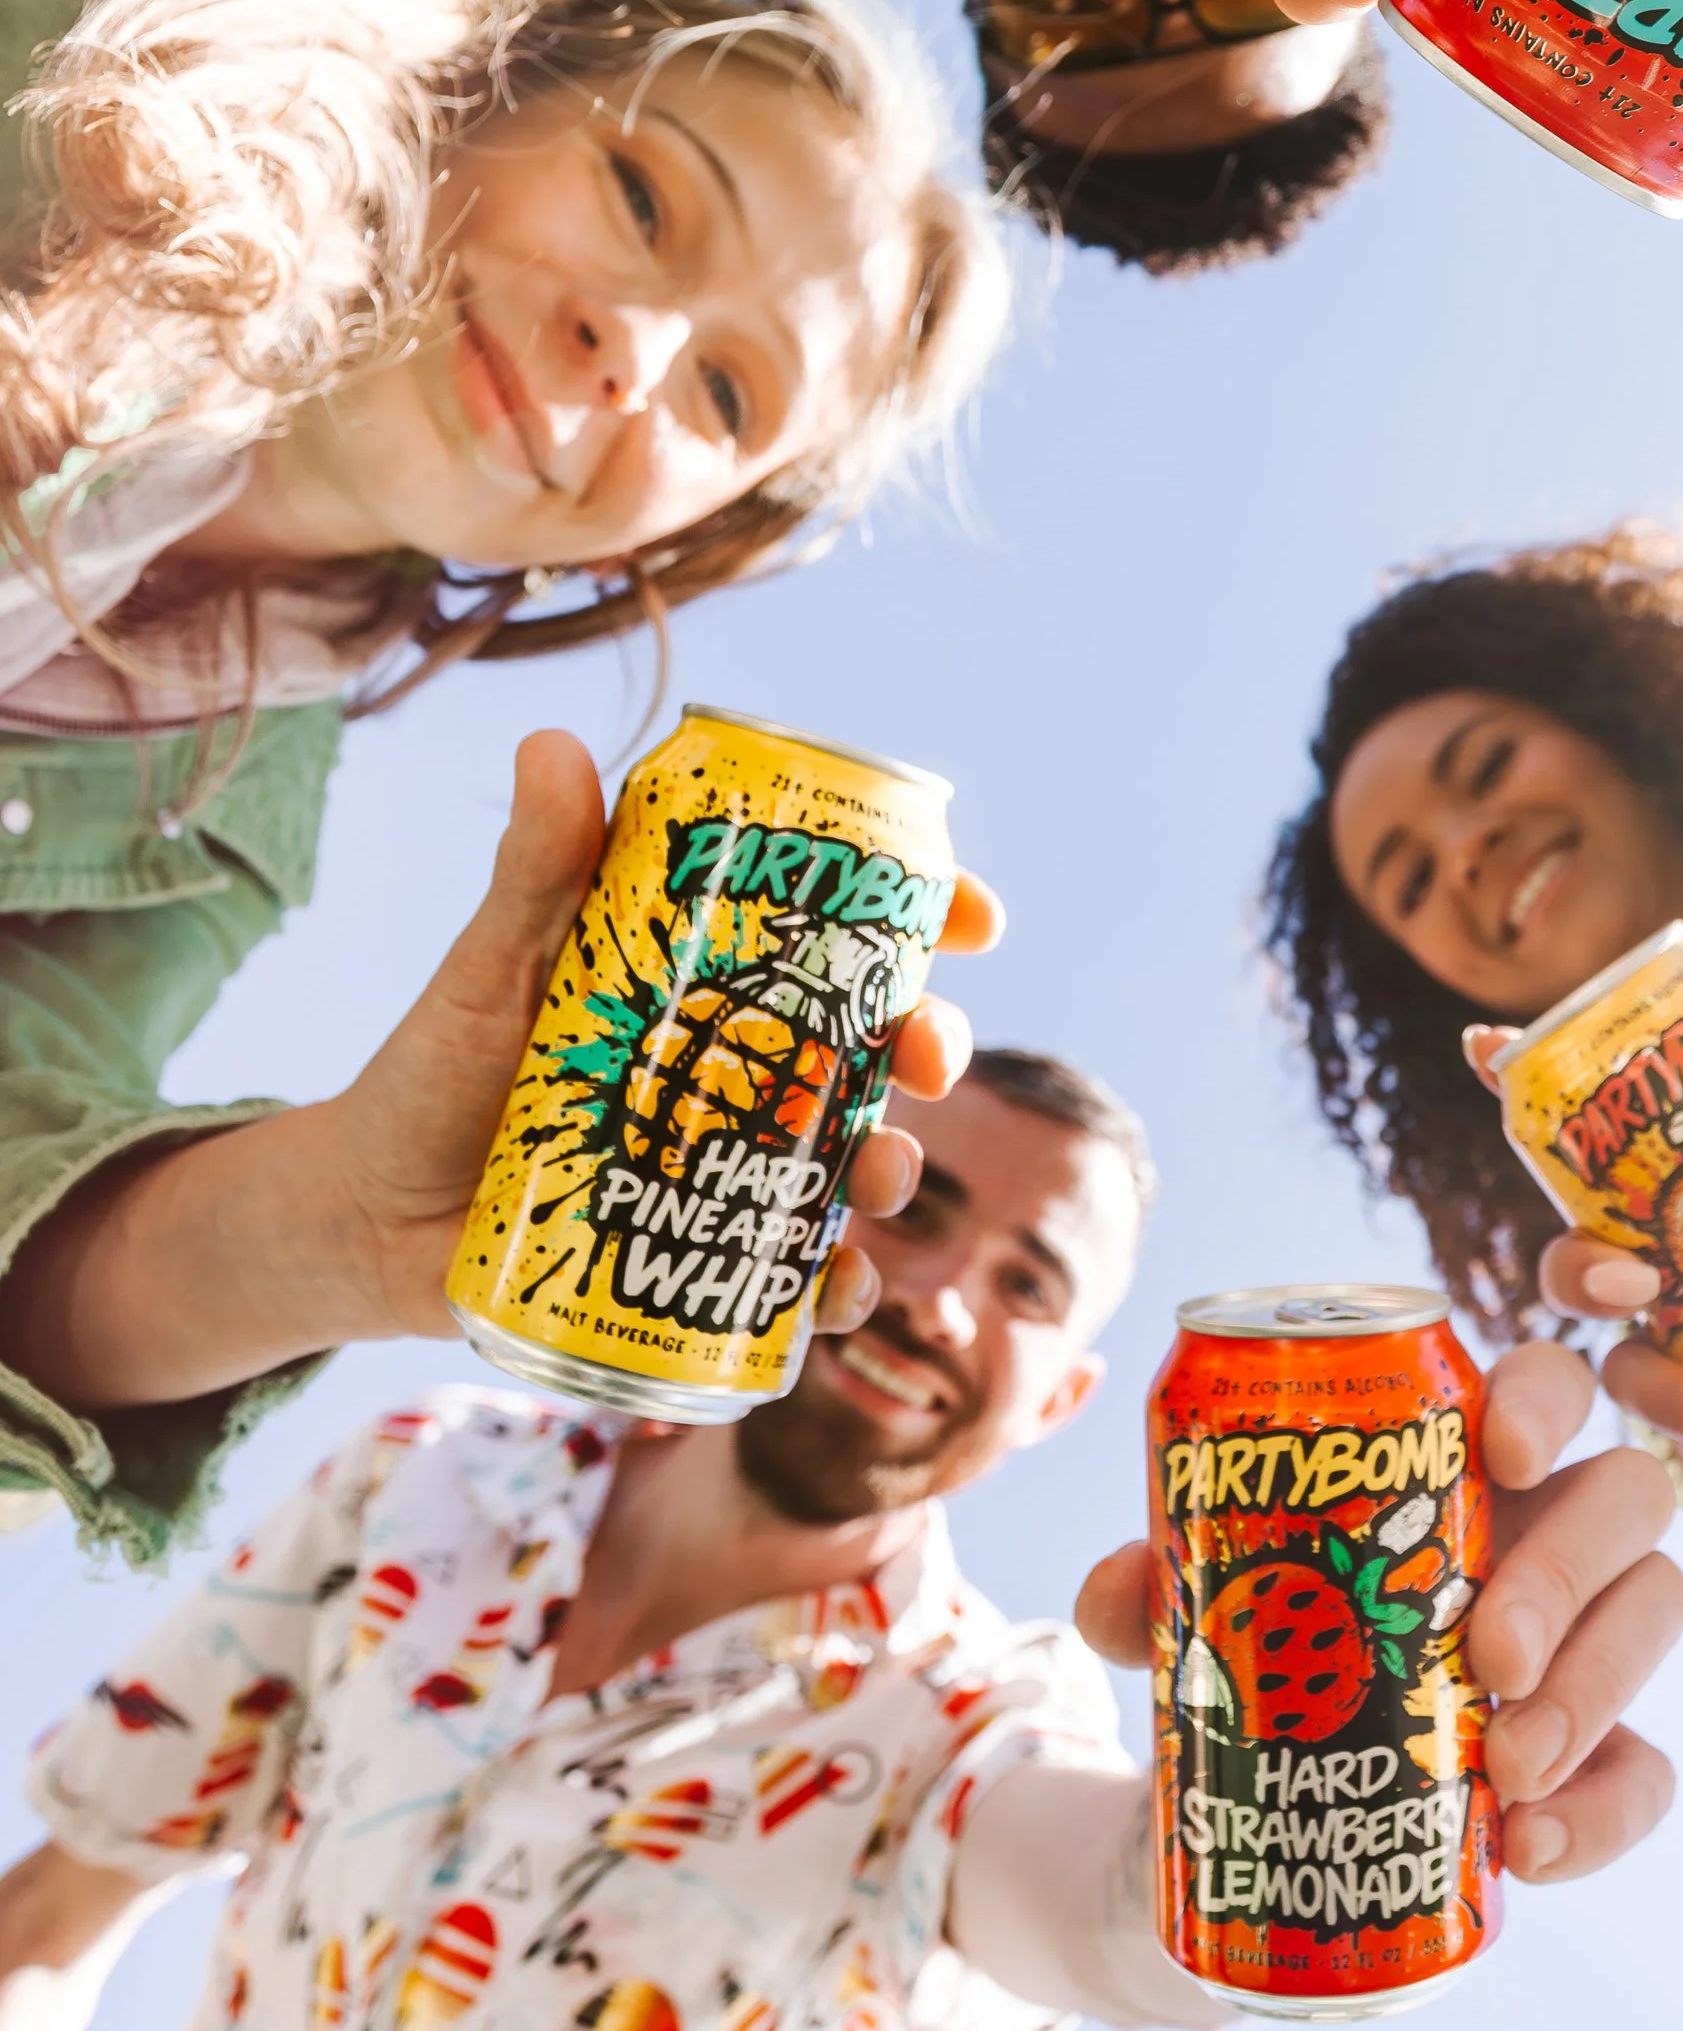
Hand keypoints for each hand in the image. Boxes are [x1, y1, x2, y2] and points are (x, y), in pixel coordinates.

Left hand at [321, 731, 999, 1342]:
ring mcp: (729, 1162)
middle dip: (936, 1044)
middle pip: (878, 1044)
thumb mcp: (489, 968)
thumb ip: (532, 871)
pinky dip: (831, 1287)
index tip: (976, 917)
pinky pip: (792, 1273)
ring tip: (879, 1183)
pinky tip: (834, 1287)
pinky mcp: (698, 1255)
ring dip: (894, 1168)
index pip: (845, 929)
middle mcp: (742, 1065)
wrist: (358, 1216)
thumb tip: (553, 743)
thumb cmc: (430, 1070)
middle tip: (931, 1056)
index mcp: (714, 974)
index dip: (929, 913)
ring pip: (855, 1157)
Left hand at [1077, 1339, 1682, 1886]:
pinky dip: (1606, 1810)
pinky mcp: (1603, 1753)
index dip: (1543, 1400)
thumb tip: (1118, 1594)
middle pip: (1627, 1494)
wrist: (1276, 1793)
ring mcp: (1591, 1638)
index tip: (1502, 1452)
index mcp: (1471, 1458)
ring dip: (1596, 1686)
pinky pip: (1649, 1769)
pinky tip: (1533, 1846)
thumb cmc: (1266, 1642)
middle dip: (1569, 1570)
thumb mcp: (1202, 1608)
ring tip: (1506, 1765)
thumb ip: (1152, 1585)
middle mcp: (1553, 1527)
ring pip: (1658, 1611)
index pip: (1549, 1382)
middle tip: (1486, 1650)